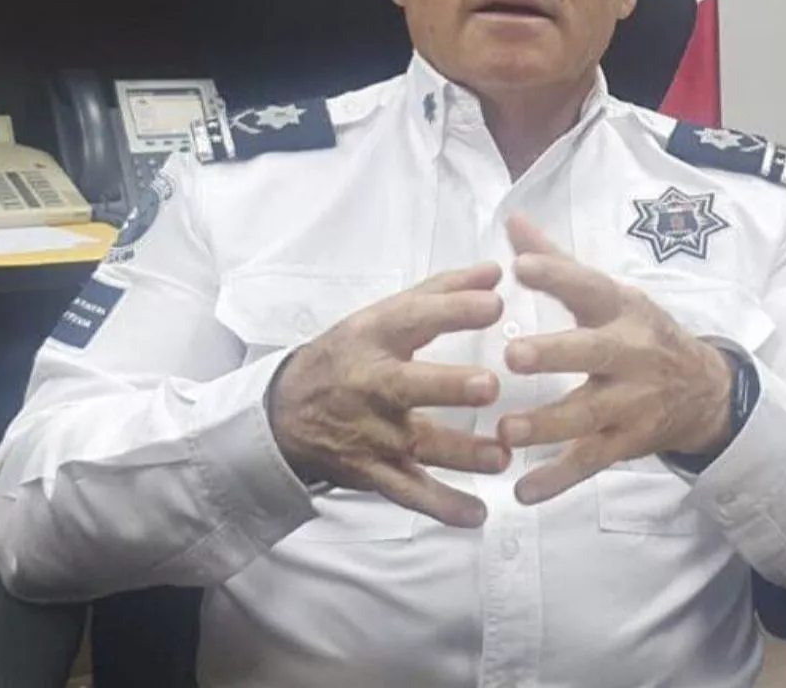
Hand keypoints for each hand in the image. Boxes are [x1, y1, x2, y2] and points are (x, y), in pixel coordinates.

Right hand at [268, 263, 511, 527]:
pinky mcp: (373, 472)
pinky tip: (477, 515)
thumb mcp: (381, 318)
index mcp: (374, 338)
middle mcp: (372, 385)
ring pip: (417, 446)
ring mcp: (372, 434)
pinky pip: (409, 493)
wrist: (284, 414)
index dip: (453, 311)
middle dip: (449, 387)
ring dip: (460, 454)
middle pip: (409, 385)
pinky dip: (442, 507)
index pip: (413, 319)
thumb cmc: (348, 358)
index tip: (495, 303)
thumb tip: (495, 271)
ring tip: (500, 458)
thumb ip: (441, 294)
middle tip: (490, 386)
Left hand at [497, 216, 733, 505]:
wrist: (705, 391)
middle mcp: (630, 355)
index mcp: (621, 310)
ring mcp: (631, 403)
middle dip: (556, 355)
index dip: (557, 276)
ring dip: (547, 425)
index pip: (589, 287)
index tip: (519, 266)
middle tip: (513, 357)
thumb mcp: (608, 294)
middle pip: (593, 354)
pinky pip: (590, 463)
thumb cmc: (638, 333)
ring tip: (505, 430)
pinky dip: (558, 480)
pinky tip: (523, 492)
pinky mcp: (626, 443)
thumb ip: (557, 261)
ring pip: (588, 416)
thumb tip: (512, 219)